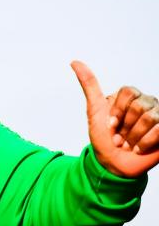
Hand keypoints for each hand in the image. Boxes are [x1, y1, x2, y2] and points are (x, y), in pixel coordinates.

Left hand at [72, 61, 158, 177]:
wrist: (113, 164)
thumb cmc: (103, 138)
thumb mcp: (94, 111)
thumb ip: (89, 85)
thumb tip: (75, 61)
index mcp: (130, 97)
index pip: (127, 93)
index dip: (116, 111)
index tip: (109, 125)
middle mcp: (147, 103)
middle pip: (138, 106)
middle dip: (124, 127)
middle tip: (119, 137)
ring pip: (149, 117)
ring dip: (133, 136)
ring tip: (128, 144)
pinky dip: (145, 142)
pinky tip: (139, 148)